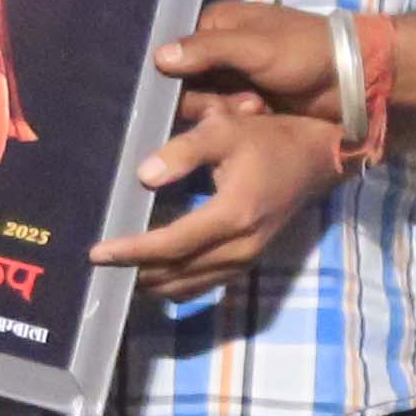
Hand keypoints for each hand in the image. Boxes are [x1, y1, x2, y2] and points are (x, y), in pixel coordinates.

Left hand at [99, 88, 346, 297]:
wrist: (318, 160)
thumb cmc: (269, 140)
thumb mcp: (225, 130)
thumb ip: (183, 151)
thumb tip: (142, 177)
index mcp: (232, 215)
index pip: (171, 244)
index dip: (132, 251)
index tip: (97, 252)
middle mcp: (239, 247)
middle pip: (177, 272)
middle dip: (134, 272)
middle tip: (98, 268)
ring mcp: (246, 259)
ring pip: (189, 285)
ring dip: (152, 284)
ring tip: (118, 275)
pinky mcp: (248, 261)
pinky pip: (205, 284)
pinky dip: (175, 285)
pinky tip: (153, 277)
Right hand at [153, 0, 341, 114]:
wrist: (352, 78)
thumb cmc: (303, 51)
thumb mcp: (255, 47)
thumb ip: (208, 50)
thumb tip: (158, 56)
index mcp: (216, 24)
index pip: (174, 52)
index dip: (174, 76)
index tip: (185, 92)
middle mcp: (219, 50)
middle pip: (185, 83)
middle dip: (207, 98)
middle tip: (232, 104)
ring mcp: (234, 78)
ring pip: (205, 103)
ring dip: (226, 109)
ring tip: (255, 106)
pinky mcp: (248, 103)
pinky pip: (226, 116)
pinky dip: (238, 119)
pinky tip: (260, 114)